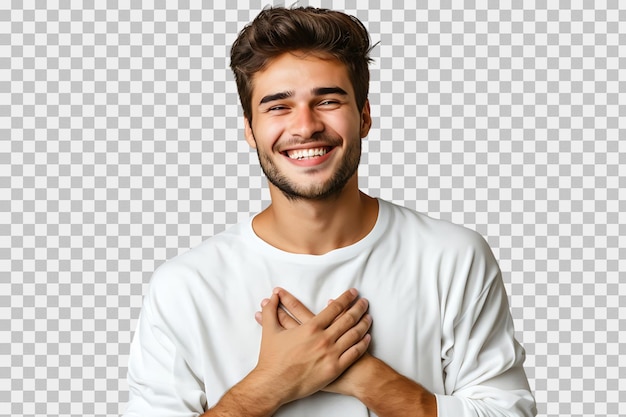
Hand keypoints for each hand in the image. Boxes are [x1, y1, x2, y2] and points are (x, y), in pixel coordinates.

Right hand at [252, 288, 371, 405]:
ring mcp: (331, 354)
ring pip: (353, 335)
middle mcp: (324, 339)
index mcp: (311, 327)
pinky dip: (362, 344)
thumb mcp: (270, 331)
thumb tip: (272, 297)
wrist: (274, 384)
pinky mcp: (334, 369)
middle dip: (358, 308)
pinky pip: (353, 354)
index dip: (345, 298)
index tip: (352, 293)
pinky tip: (367, 338)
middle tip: (364, 301)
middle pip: (348, 319)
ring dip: (363, 324)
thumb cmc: (272, 359)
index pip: (334, 308)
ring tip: (368, 317)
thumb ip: (271, 311)